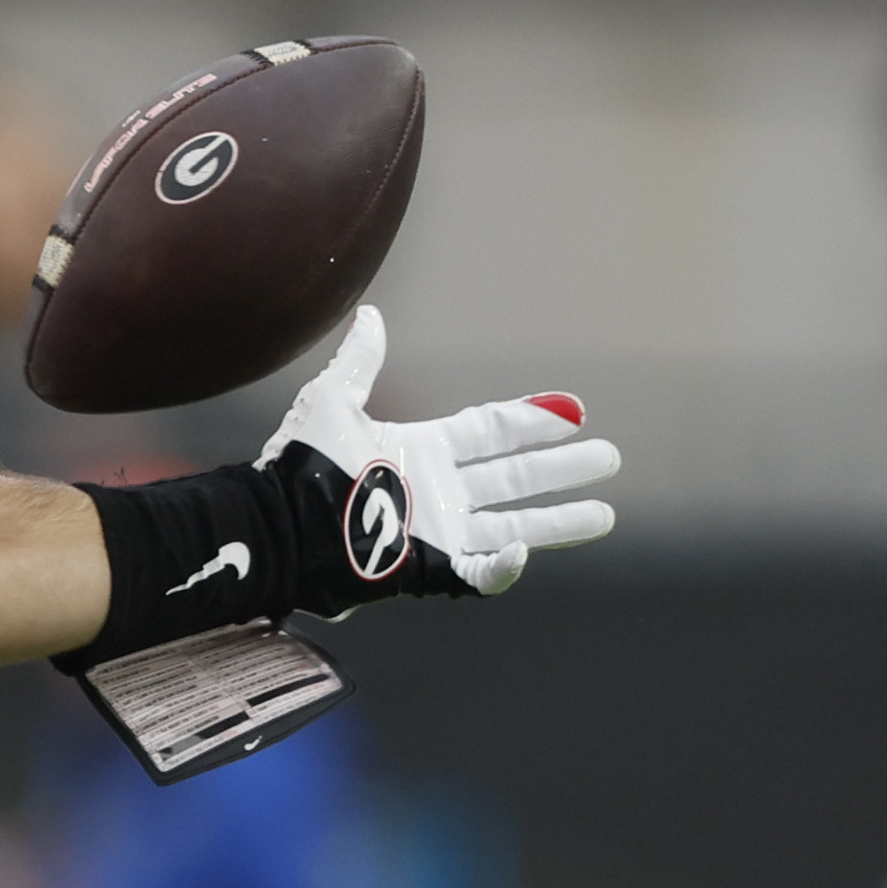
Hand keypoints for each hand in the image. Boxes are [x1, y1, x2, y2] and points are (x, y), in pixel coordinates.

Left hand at [256, 306, 622, 597]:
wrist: (276, 527)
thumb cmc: (296, 467)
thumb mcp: (329, 404)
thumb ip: (359, 363)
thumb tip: (371, 315)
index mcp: (422, 449)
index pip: (492, 432)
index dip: (532, 420)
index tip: (576, 410)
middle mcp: (438, 491)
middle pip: (516, 477)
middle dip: (563, 468)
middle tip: (610, 457)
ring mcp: (437, 533)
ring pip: (514, 526)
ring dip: (559, 521)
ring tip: (604, 515)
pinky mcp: (426, 570)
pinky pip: (476, 572)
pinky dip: (503, 567)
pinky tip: (529, 551)